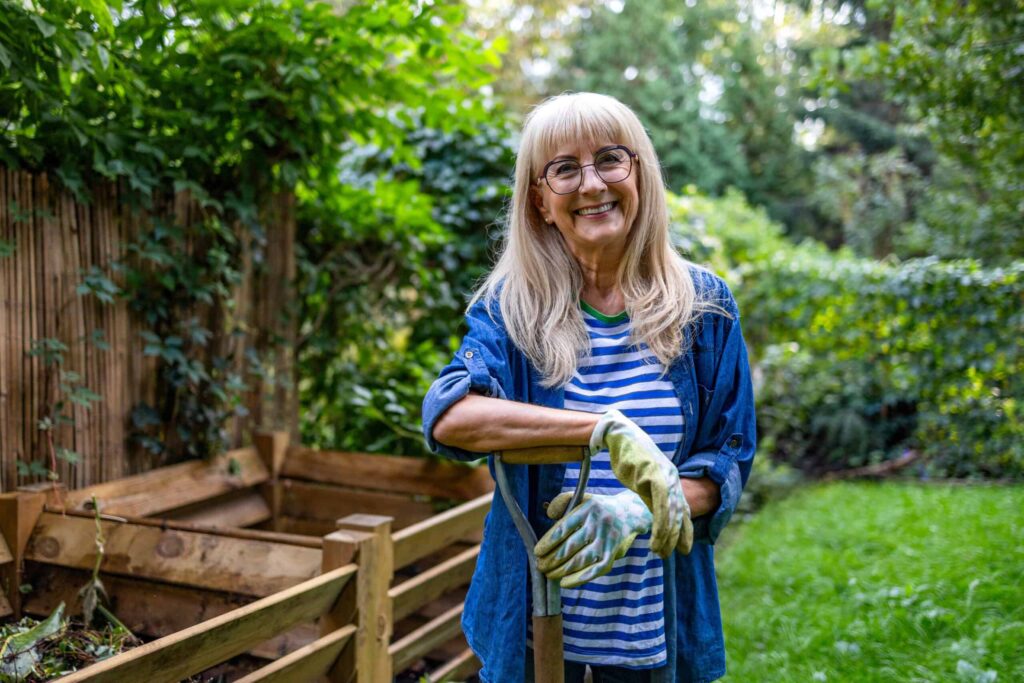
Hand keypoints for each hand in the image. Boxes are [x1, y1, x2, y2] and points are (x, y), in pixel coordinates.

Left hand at [534, 490, 650, 587]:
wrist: (630, 513)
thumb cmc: (598, 508)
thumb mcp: (582, 498)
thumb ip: (562, 502)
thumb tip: (548, 515)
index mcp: (587, 509)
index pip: (564, 528)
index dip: (548, 542)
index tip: (537, 552)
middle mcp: (598, 524)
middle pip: (570, 546)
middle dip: (552, 559)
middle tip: (540, 566)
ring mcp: (607, 540)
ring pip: (581, 560)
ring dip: (561, 570)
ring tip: (549, 574)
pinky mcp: (614, 553)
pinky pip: (596, 570)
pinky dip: (579, 578)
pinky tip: (565, 583)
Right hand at [591, 409, 692, 556]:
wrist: (620, 435)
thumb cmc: (630, 458)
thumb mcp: (644, 480)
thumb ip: (652, 495)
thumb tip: (654, 512)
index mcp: (672, 481)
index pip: (682, 510)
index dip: (685, 530)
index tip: (684, 548)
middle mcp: (674, 480)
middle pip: (680, 515)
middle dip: (677, 538)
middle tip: (669, 555)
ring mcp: (666, 478)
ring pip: (672, 513)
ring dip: (667, 536)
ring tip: (659, 552)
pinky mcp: (656, 477)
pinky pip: (662, 506)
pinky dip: (661, 524)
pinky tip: (657, 536)